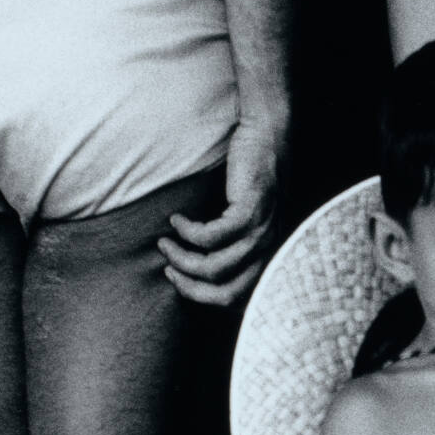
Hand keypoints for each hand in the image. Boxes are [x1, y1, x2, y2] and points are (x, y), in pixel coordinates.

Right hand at [157, 112, 287, 305]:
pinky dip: (188, 232)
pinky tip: (177, 220)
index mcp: (268, 257)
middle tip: (168, 270)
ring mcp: (261, 232)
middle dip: (190, 287)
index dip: (203, 297)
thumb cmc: (250, 175)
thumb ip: (231, 243)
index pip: (238, 300)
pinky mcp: (250, 210)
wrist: (267, 134)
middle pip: (226, 294)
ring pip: (215, 267)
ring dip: (182, 258)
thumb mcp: (245, 217)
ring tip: (165, 242)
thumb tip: (196, 267)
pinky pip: (211, 237)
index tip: (178, 280)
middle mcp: (269, 251)